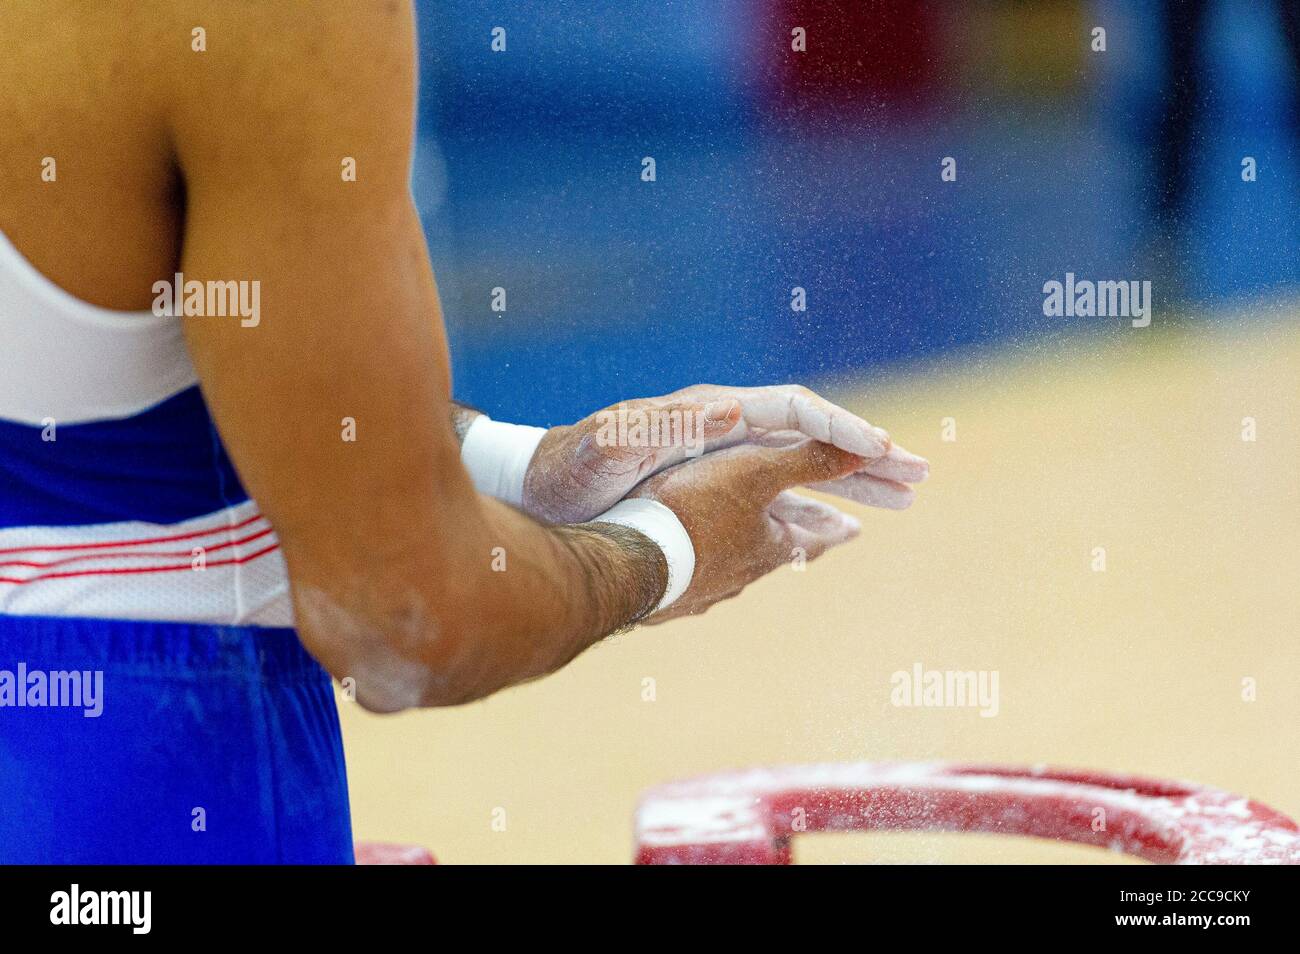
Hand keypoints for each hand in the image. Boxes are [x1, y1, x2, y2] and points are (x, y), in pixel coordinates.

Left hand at [521, 384, 928, 522]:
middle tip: (919, 477)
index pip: (793, 409)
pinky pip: (777, 501)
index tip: (884, 449)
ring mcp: (721, 462)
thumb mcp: (615, 443)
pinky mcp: (711, 492)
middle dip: (867, 456)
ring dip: (852, 486)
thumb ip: (667, 425)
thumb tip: (731, 406)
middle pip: (811, 437)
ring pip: (802, 470)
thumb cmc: (572, 469)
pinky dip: (812, 515)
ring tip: (900, 501)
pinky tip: (839, 534)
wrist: (538, 492)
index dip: (841, 427)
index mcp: (710, 412)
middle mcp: (724, 430)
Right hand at [617, 438, 865, 623]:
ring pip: (732, 565)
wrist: (624, 564)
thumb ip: (809, 462)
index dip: (834, 529)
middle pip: (775, 552)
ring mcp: (702, 590)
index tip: (855, 528)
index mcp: (767, 546)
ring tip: (743, 548)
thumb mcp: (755, 474)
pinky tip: (683, 563)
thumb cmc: (693, 512)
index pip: (814, 537)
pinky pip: (690, 575)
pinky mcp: (666, 597)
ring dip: (742, 553)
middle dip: (791, 538)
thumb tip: (875, 450)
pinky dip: (697, 562)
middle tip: (810, 537)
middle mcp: (740, 574)